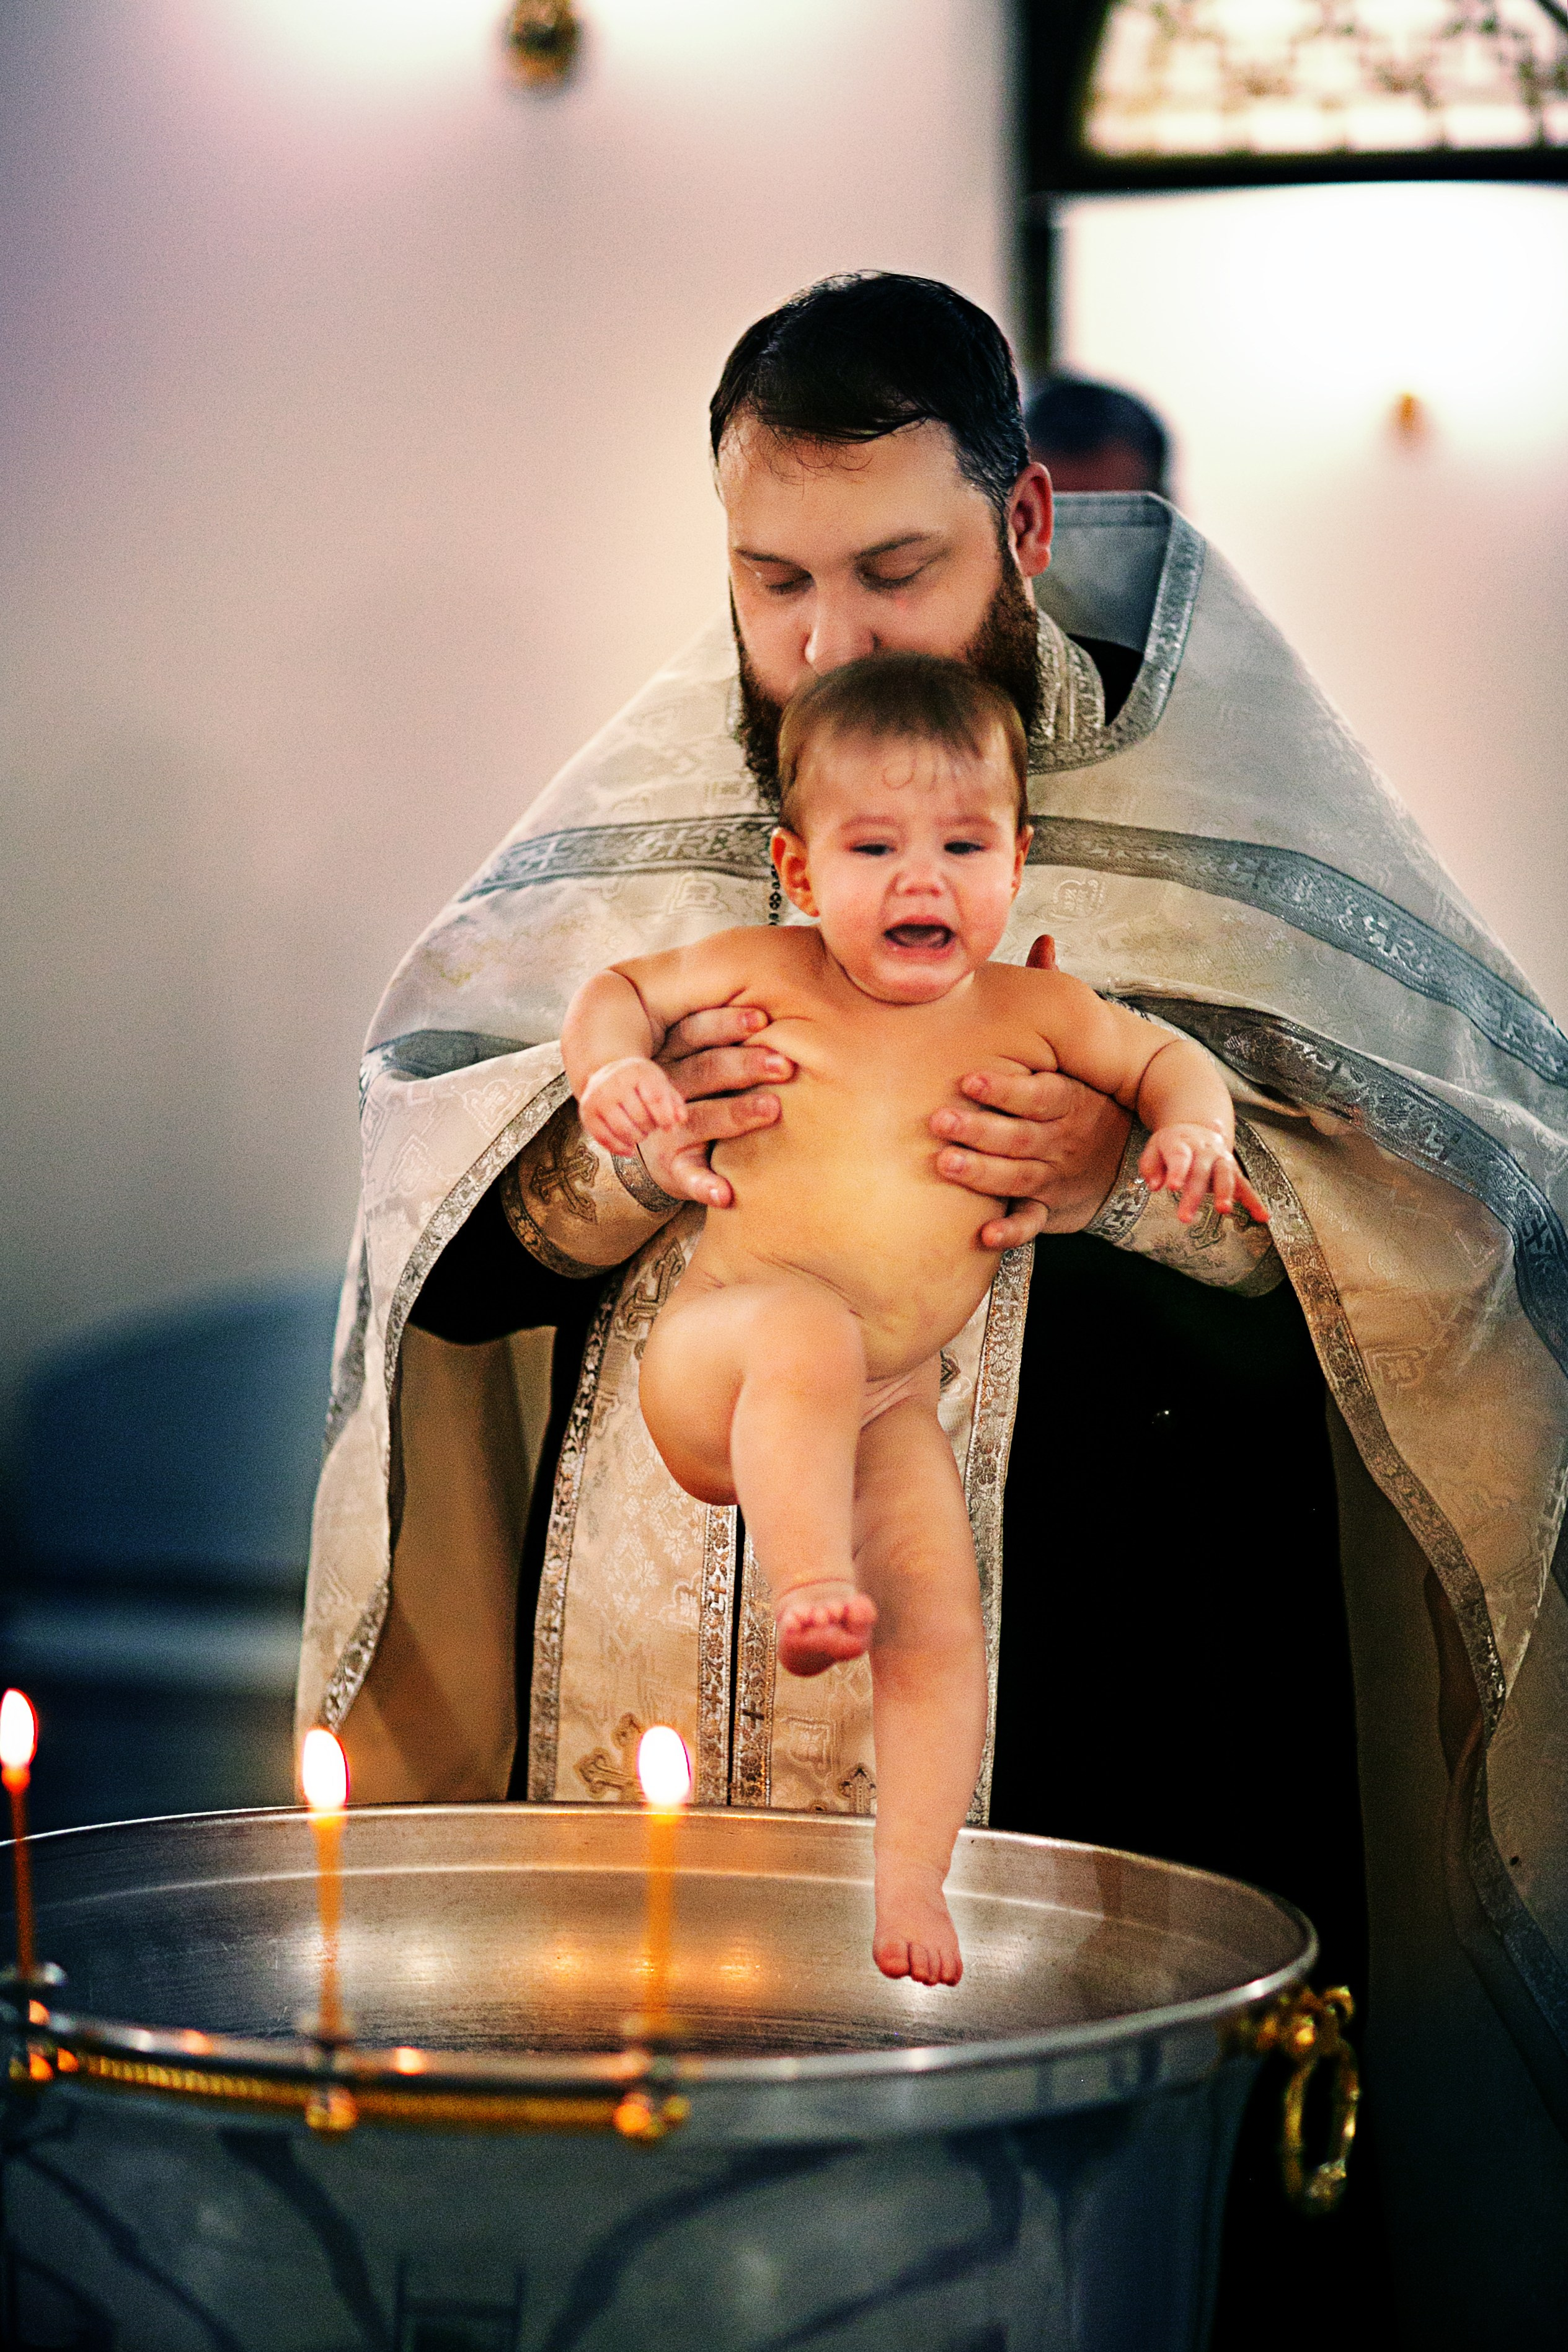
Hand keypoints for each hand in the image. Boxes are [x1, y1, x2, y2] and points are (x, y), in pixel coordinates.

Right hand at [578, 1056, 686, 1154]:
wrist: (608, 1074)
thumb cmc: (640, 1083)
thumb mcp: (660, 1085)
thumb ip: (674, 1103)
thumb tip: (679, 1120)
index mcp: (636, 1071)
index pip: (655, 1098)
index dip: (665, 1117)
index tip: (668, 1127)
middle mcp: (613, 1081)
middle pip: (640, 1117)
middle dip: (650, 1127)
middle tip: (650, 1125)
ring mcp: (597, 1097)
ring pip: (624, 1130)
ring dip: (637, 1138)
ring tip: (640, 1132)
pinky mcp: (587, 1113)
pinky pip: (605, 1139)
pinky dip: (620, 1149)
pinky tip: (630, 1149)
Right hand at [637, 1006, 794, 1210]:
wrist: (660, 1148)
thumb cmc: (699, 1092)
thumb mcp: (700, 1060)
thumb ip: (727, 1039)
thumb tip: (790, 1003)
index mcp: (671, 1055)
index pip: (693, 1032)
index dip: (726, 1024)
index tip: (763, 1019)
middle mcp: (665, 1090)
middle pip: (704, 1071)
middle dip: (745, 1065)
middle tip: (785, 1064)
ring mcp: (665, 1130)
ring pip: (700, 1118)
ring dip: (735, 1114)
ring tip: (772, 1110)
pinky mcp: (672, 1168)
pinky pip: (689, 1176)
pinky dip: (706, 1185)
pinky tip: (727, 1194)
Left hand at [931, 1070, 1132, 1247]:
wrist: (1126, 1161)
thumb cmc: (1080, 1110)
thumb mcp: (1074, 1079)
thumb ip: (1036, 1063)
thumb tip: (981, 1014)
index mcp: (1069, 1104)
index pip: (1038, 1096)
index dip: (1005, 1089)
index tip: (969, 1080)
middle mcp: (1060, 1141)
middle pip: (1018, 1136)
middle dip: (978, 1129)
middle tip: (940, 1120)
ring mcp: (1053, 1177)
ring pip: (1016, 1176)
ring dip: (981, 1173)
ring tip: (945, 1163)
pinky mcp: (1047, 1208)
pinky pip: (1031, 1222)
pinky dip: (1010, 1231)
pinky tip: (985, 1234)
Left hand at [1140, 1124, 1270, 1225]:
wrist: (1194, 1129)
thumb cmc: (1172, 1144)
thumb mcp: (1154, 1148)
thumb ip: (1150, 1166)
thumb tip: (1155, 1185)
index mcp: (1183, 1142)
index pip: (1179, 1156)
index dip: (1177, 1171)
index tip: (1172, 1187)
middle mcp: (1205, 1149)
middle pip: (1200, 1171)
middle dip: (1193, 1195)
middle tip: (1185, 1217)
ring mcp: (1221, 1159)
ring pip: (1225, 1175)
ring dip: (1225, 1193)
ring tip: (1223, 1210)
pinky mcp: (1233, 1171)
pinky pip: (1245, 1186)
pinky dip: (1254, 1201)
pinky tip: (1262, 1216)